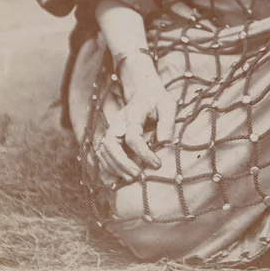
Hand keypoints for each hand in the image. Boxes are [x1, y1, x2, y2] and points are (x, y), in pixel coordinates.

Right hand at [97, 51, 177, 181]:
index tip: (157, 164)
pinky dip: (108, 167)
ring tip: (132, 178)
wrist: (144, 92)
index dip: (144, 153)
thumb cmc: (158, 101)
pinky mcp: (109, 136)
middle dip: (122, 163)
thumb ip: (167, 123)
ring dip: (115, 167)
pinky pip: (101, 154)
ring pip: (103, 151)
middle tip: (137, 175)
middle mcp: (118, 122)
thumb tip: (165, 143)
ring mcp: (111, 129)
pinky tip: (120, 176)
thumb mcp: (168, 106)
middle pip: (110, 144)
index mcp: (132, 114)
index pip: (133, 136)